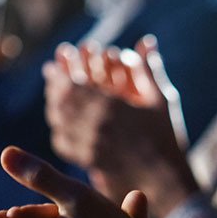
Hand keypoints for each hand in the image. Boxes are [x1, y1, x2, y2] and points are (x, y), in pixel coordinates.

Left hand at [43, 36, 199, 216]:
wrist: (164, 177)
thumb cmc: (166, 136)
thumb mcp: (161, 99)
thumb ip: (149, 69)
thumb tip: (147, 40)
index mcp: (111, 106)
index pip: (73, 84)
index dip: (61, 73)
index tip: (55, 64)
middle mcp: (95, 124)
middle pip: (61, 101)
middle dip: (53, 86)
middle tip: (51, 78)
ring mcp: (89, 144)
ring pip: (59, 121)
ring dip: (53, 107)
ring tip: (53, 98)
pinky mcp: (88, 161)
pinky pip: (63, 143)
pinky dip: (58, 131)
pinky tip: (60, 125)